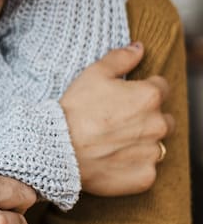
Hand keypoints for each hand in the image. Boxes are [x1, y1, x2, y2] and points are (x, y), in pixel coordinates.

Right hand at [60, 43, 173, 195]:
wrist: (59, 147)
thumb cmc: (76, 107)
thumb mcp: (93, 74)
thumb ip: (121, 58)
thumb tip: (139, 47)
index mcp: (149, 96)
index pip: (161, 87)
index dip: (141, 89)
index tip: (124, 97)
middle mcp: (158, 124)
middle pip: (163, 117)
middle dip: (146, 116)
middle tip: (117, 120)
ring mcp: (153, 152)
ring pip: (156, 144)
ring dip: (141, 141)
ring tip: (113, 140)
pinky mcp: (146, 176)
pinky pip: (146, 168)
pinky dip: (133, 164)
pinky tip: (112, 158)